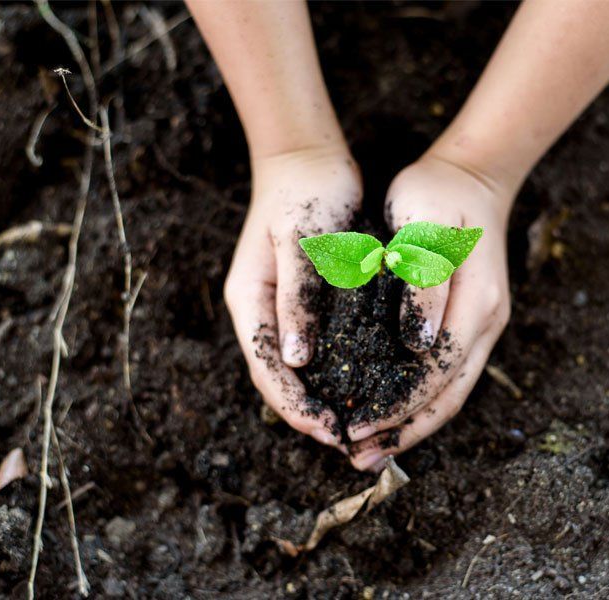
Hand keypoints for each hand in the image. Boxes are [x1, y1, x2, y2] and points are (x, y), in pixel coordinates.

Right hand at [224, 147, 360, 448]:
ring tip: (353, 424)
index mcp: (249, 301)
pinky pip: (313, 348)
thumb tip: (295, 360)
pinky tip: (360, 384)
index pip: (267, 370)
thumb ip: (298, 299)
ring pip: (294, 368)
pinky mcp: (303, 300)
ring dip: (319, 399)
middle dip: (307, 413)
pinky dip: (332, 372)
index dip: (296, 407)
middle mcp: (260, 311)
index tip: (330, 431)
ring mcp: (280, 307)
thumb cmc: (306, 194)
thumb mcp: (302, 244)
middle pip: (277, 378)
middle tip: (347, 441)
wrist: (308, 158)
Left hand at [346, 154, 513, 469]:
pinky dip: (422, 399)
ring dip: (414, 424)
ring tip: (374, 449)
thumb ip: (423, 287)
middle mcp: (486, 322)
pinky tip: (394, 410)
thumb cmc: (437, 194)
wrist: (472, 175)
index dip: (398, 407)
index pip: (436, 374)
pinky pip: (449, 373)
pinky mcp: (472, 320)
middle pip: (449, 396)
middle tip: (359, 457)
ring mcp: (483, 323)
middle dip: (405, 431)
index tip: (356, 428)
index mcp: (476, 303)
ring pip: (452, 391)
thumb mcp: (424, 228)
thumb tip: (418, 346)